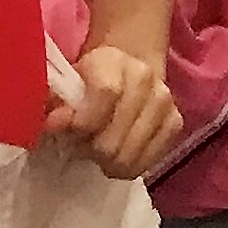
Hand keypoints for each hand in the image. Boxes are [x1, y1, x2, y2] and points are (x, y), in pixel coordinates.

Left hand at [49, 41, 180, 180]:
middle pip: (115, 135)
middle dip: (90, 149)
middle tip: (80, 145)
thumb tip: (52, 125)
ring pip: (130, 155)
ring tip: (97, 151)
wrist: (126, 70)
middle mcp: (144, 77)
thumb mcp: (65, 85)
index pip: (106, 94)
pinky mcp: (175, 121)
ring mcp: (164, 100)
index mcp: (112, 61)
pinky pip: (148, 162)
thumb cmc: (87, 83)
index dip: (84, 122)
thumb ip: (55, 104)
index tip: (66, 134)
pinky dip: (127, 167)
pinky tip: (117, 156)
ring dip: (107, 161)